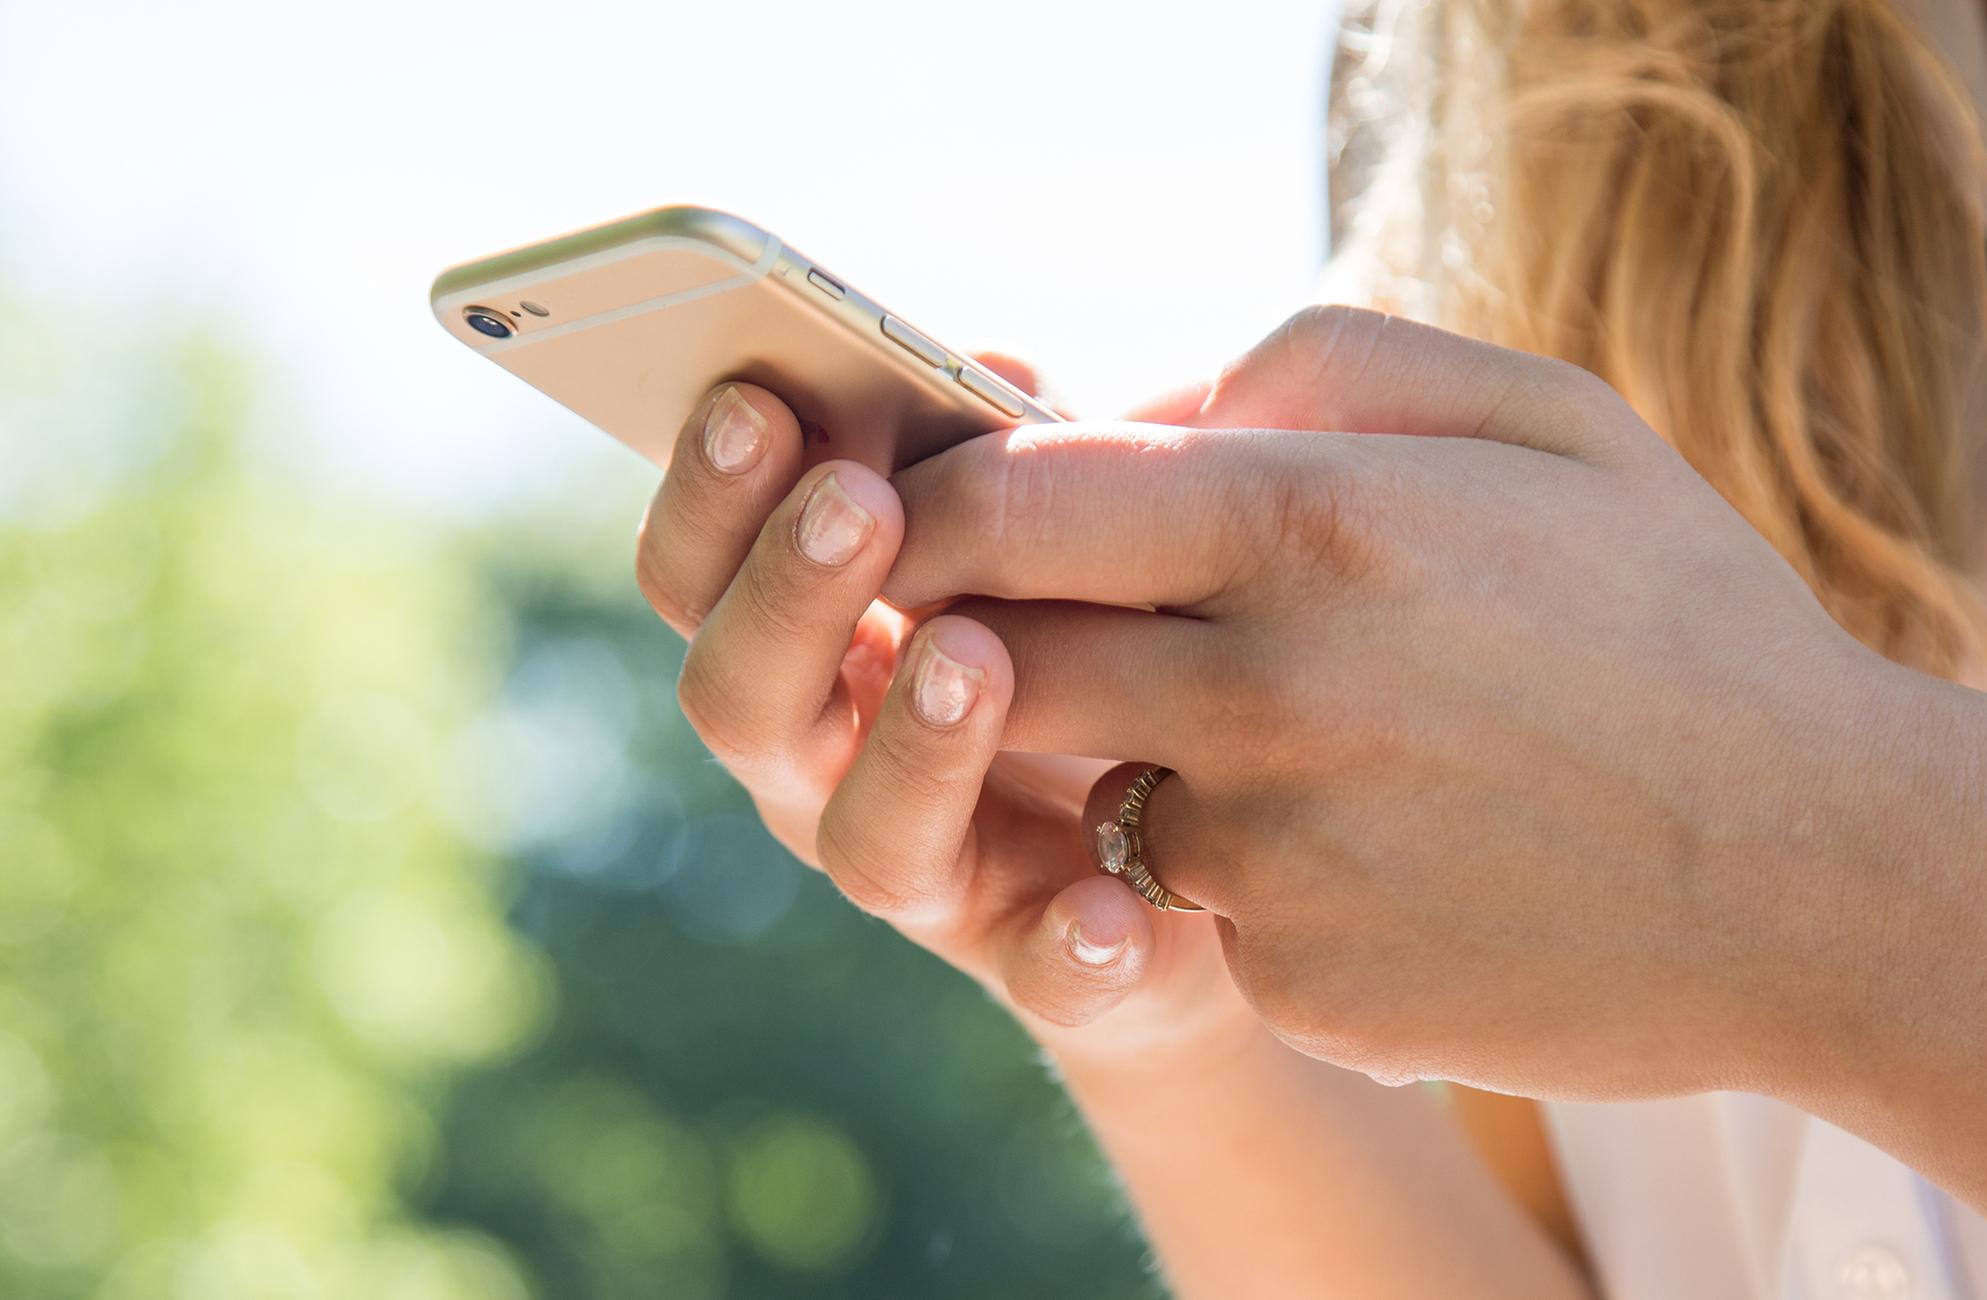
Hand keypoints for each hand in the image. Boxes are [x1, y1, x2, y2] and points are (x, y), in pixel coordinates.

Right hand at [631, 357, 1255, 1065]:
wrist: (1224, 846)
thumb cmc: (1101, 639)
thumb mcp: (1057, 529)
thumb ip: (1014, 452)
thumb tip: (989, 364)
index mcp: (807, 640)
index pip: (699, 571)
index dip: (706, 493)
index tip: (750, 399)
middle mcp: (829, 768)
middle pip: (742, 698)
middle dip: (789, 594)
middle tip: (856, 501)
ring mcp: (934, 877)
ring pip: (868, 839)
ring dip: (912, 744)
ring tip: (973, 657)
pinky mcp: (1050, 967)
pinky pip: (1046, 977)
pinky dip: (1072, 946)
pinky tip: (1114, 908)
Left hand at [879, 309, 1952, 1099]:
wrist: (1825, 878)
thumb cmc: (1689, 624)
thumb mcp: (1548, 418)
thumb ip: (1320, 364)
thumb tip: (1145, 406)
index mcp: (1315, 524)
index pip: (1009, 504)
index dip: (941, 506)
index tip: (935, 517)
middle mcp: (1267, 695)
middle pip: (999, 657)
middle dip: (1002, 635)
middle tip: (1080, 623)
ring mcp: (1276, 859)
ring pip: (1098, 791)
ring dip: (1155, 761)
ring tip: (1331, 747)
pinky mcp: (1298, 985)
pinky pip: (1203, 910)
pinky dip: (1255, 879)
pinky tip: (1397, 855)